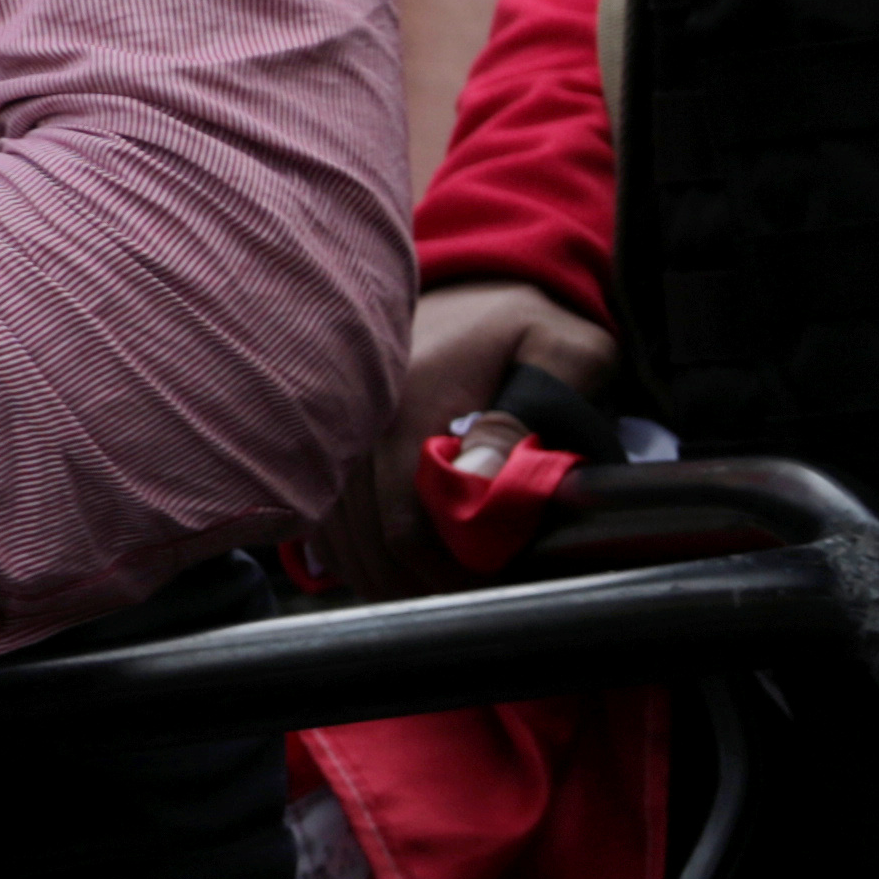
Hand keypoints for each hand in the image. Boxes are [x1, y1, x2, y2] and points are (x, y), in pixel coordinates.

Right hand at [319, 282, 618, 592]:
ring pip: (335, 534)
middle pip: (366, 538)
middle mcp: (354, 417)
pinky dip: (352, 550)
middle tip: (469, 595)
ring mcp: (330, 427)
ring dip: (382, 573)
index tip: (489, 585)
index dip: (446, 572)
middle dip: (417, 582)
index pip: (405, 522)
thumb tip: (475, 480)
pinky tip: (390, 560)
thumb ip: (525, 417)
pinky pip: (318, 514)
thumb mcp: (560, 352)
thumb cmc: (526, 325)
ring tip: (433, 584)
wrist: (469, 284)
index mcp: (409, 400)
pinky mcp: (320, 436)